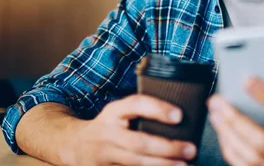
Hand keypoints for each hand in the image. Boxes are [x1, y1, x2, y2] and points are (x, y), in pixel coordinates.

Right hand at [65, 94, 196, 165]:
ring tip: (184, 164)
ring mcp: (103, 156)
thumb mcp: (118, 113)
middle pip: (139, 142)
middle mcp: (106, 133)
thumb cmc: (108, 127)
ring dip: (162, 165)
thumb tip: (181, 116)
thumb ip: (141, 112)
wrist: (72, 145)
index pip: (135, 104)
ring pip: (135, 163)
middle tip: (191, 149)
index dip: (157, 108)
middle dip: (167, 147)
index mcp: (112, 112)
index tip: (179, 115)